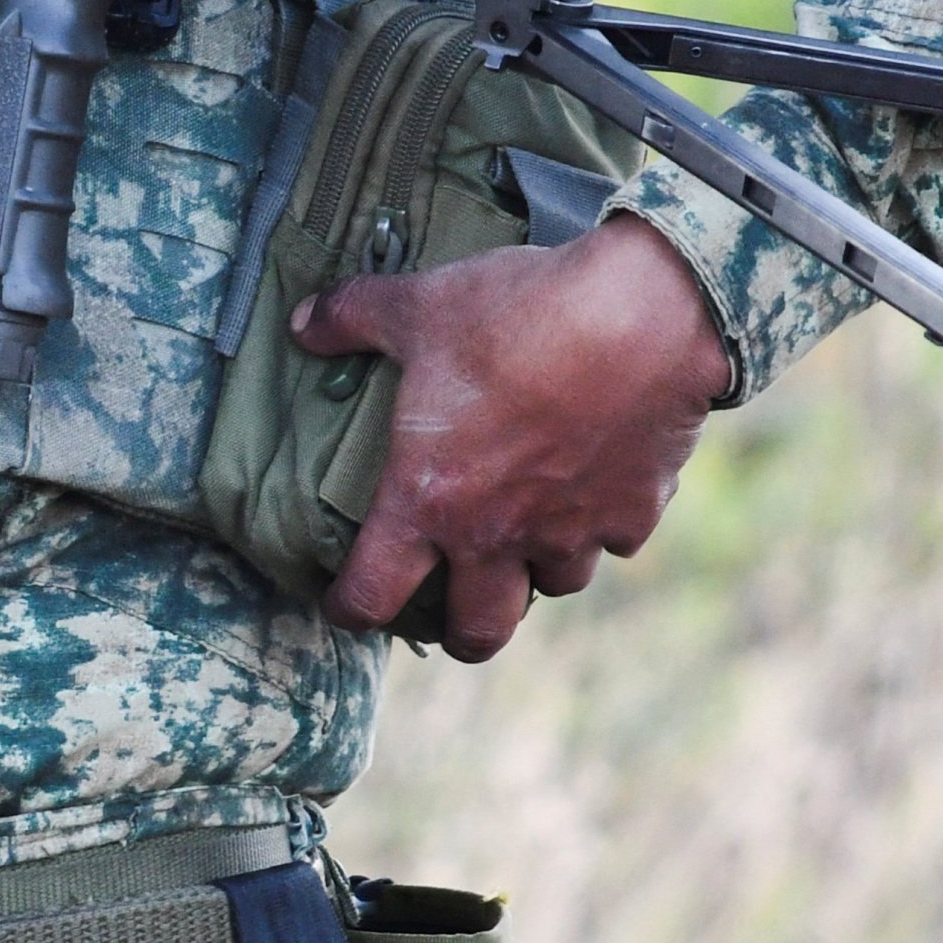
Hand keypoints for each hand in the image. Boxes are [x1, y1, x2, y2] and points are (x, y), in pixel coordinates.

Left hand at [288, 219, 732, 661]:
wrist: (641, 314)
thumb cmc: (517, 314)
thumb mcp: (417, 307)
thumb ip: (350, 319)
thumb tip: (301, 323)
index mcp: (429, 499)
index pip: (372, 593)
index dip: (349, 609)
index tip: (346, 607)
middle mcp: (496, 534)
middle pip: (477, 631)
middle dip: (462, 635)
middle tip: (456, 617)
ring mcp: (570, 531)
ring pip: (553, 587)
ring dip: (537, 572)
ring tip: (529, 544)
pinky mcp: (633, 512)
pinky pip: (614, 540)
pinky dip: (602, 526)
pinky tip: (597, 493)